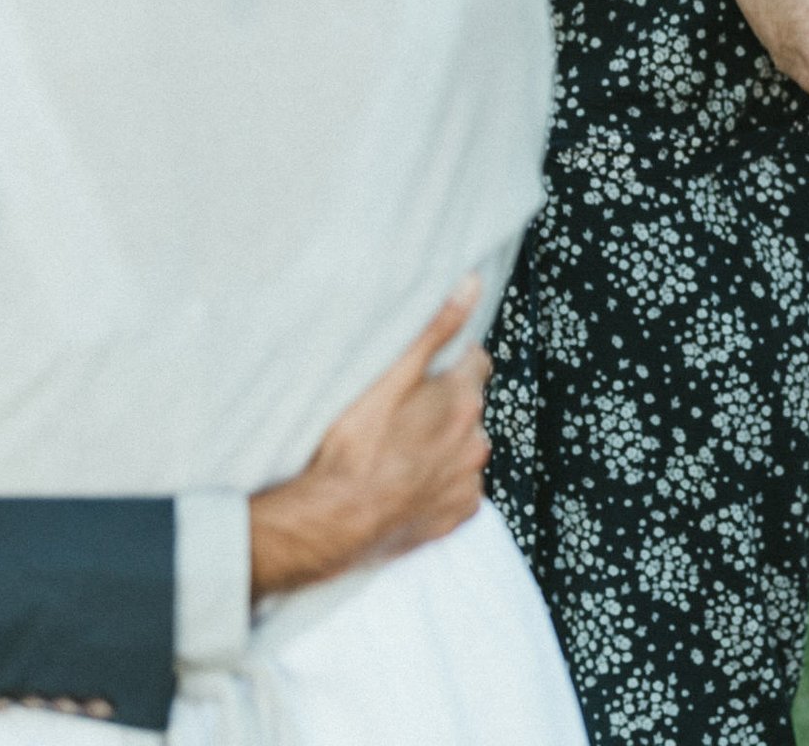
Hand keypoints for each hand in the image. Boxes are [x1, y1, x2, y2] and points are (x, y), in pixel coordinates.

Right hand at [247, 275, 492, 598]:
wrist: (331, 522)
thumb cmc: (352, 447)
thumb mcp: (387, 377)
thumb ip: (434, 329)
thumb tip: (472, 285)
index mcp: (461, 401)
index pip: (476, 363)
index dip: (450, 363)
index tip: (424, 373)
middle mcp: (476, 440)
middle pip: (469, 409)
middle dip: (444, 407)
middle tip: (400, 416)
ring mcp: (468, 481)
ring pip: (464, 450)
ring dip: (443, 447)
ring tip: (398, 453)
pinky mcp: (457, 515)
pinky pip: (458, 490)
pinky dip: (440, 484)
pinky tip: (406, 483)